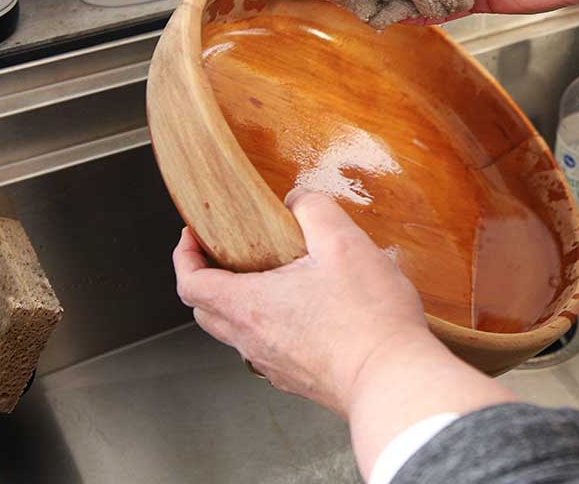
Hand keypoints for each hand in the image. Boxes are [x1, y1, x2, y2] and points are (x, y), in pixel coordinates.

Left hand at [172, 189, 518, 478]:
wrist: (394, 380)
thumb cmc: (368, 318)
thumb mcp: (343, 242)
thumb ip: (314, 209)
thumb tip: (297, 200)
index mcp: (250, 306)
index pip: (191, 284)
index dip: (184, 255)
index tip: (193, 235)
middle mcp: (253, 341)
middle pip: (207, 312)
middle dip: (207, 278)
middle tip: (226, 253)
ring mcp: (275, 365)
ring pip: (238, 333)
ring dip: (241, 303)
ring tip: (273, 276)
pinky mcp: (299, 379)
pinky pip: (269, 349)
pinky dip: (271, 325)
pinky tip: (307, 309)